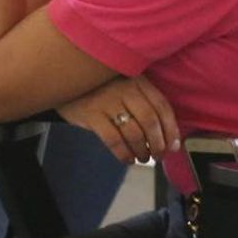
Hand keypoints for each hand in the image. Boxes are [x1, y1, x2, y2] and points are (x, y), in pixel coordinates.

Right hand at [58, 76, 179, 164]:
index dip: (171, 130)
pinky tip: (127, 159)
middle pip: (150, 121)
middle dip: (158, 144)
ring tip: (143, 158)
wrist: (64, 78)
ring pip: (134, 133)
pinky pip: (113, 140)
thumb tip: (169, 138)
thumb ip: (144, 102)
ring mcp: (106, 100)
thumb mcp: (124, 84)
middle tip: (158, 156)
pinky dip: (124, 154)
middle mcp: (124, 88)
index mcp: (137, 80)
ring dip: (142, 151)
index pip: (162, 106)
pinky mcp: (91, 114)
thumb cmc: (99, 87)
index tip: (173, 145)